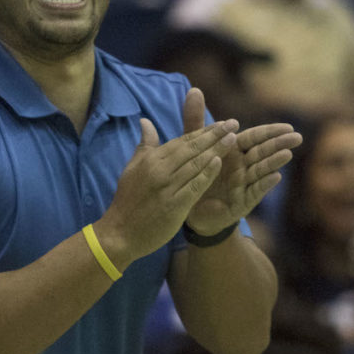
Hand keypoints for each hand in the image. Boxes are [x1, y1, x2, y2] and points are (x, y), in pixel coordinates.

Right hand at [99, 113, 240, 261]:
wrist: (119, 233)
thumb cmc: (127, 201)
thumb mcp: (132, 168)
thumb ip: (144, 145)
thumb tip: (145, 121)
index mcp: (150, 159)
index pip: (182, 141)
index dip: (203, 131)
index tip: (221, 123)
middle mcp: (159, 170)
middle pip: (191, 148)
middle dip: (214, 135)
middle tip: (233, 124)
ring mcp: (167, 188)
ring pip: (195, 164)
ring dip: (215, 150)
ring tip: (232, 139)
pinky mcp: (174, 205)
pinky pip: (194, 186)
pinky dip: (207, 174)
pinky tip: (219, 163)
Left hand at [181, 88, 301, 234]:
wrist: (190, 208)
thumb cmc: (198, 174)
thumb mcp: (194, 145)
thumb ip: (195, 119)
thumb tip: (194, 89)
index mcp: (233, 151)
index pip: (254, 138)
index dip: (270, 132)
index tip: (288, 126)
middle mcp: (242, 166)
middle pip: (262, 152)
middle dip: (279, 144)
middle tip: (296, 137)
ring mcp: (244, 183)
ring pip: (261, 170)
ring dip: (274, 162)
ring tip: (288, 154)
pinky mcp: (242, 201)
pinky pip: (254, 191)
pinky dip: (264, 184)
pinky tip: (276, 177)